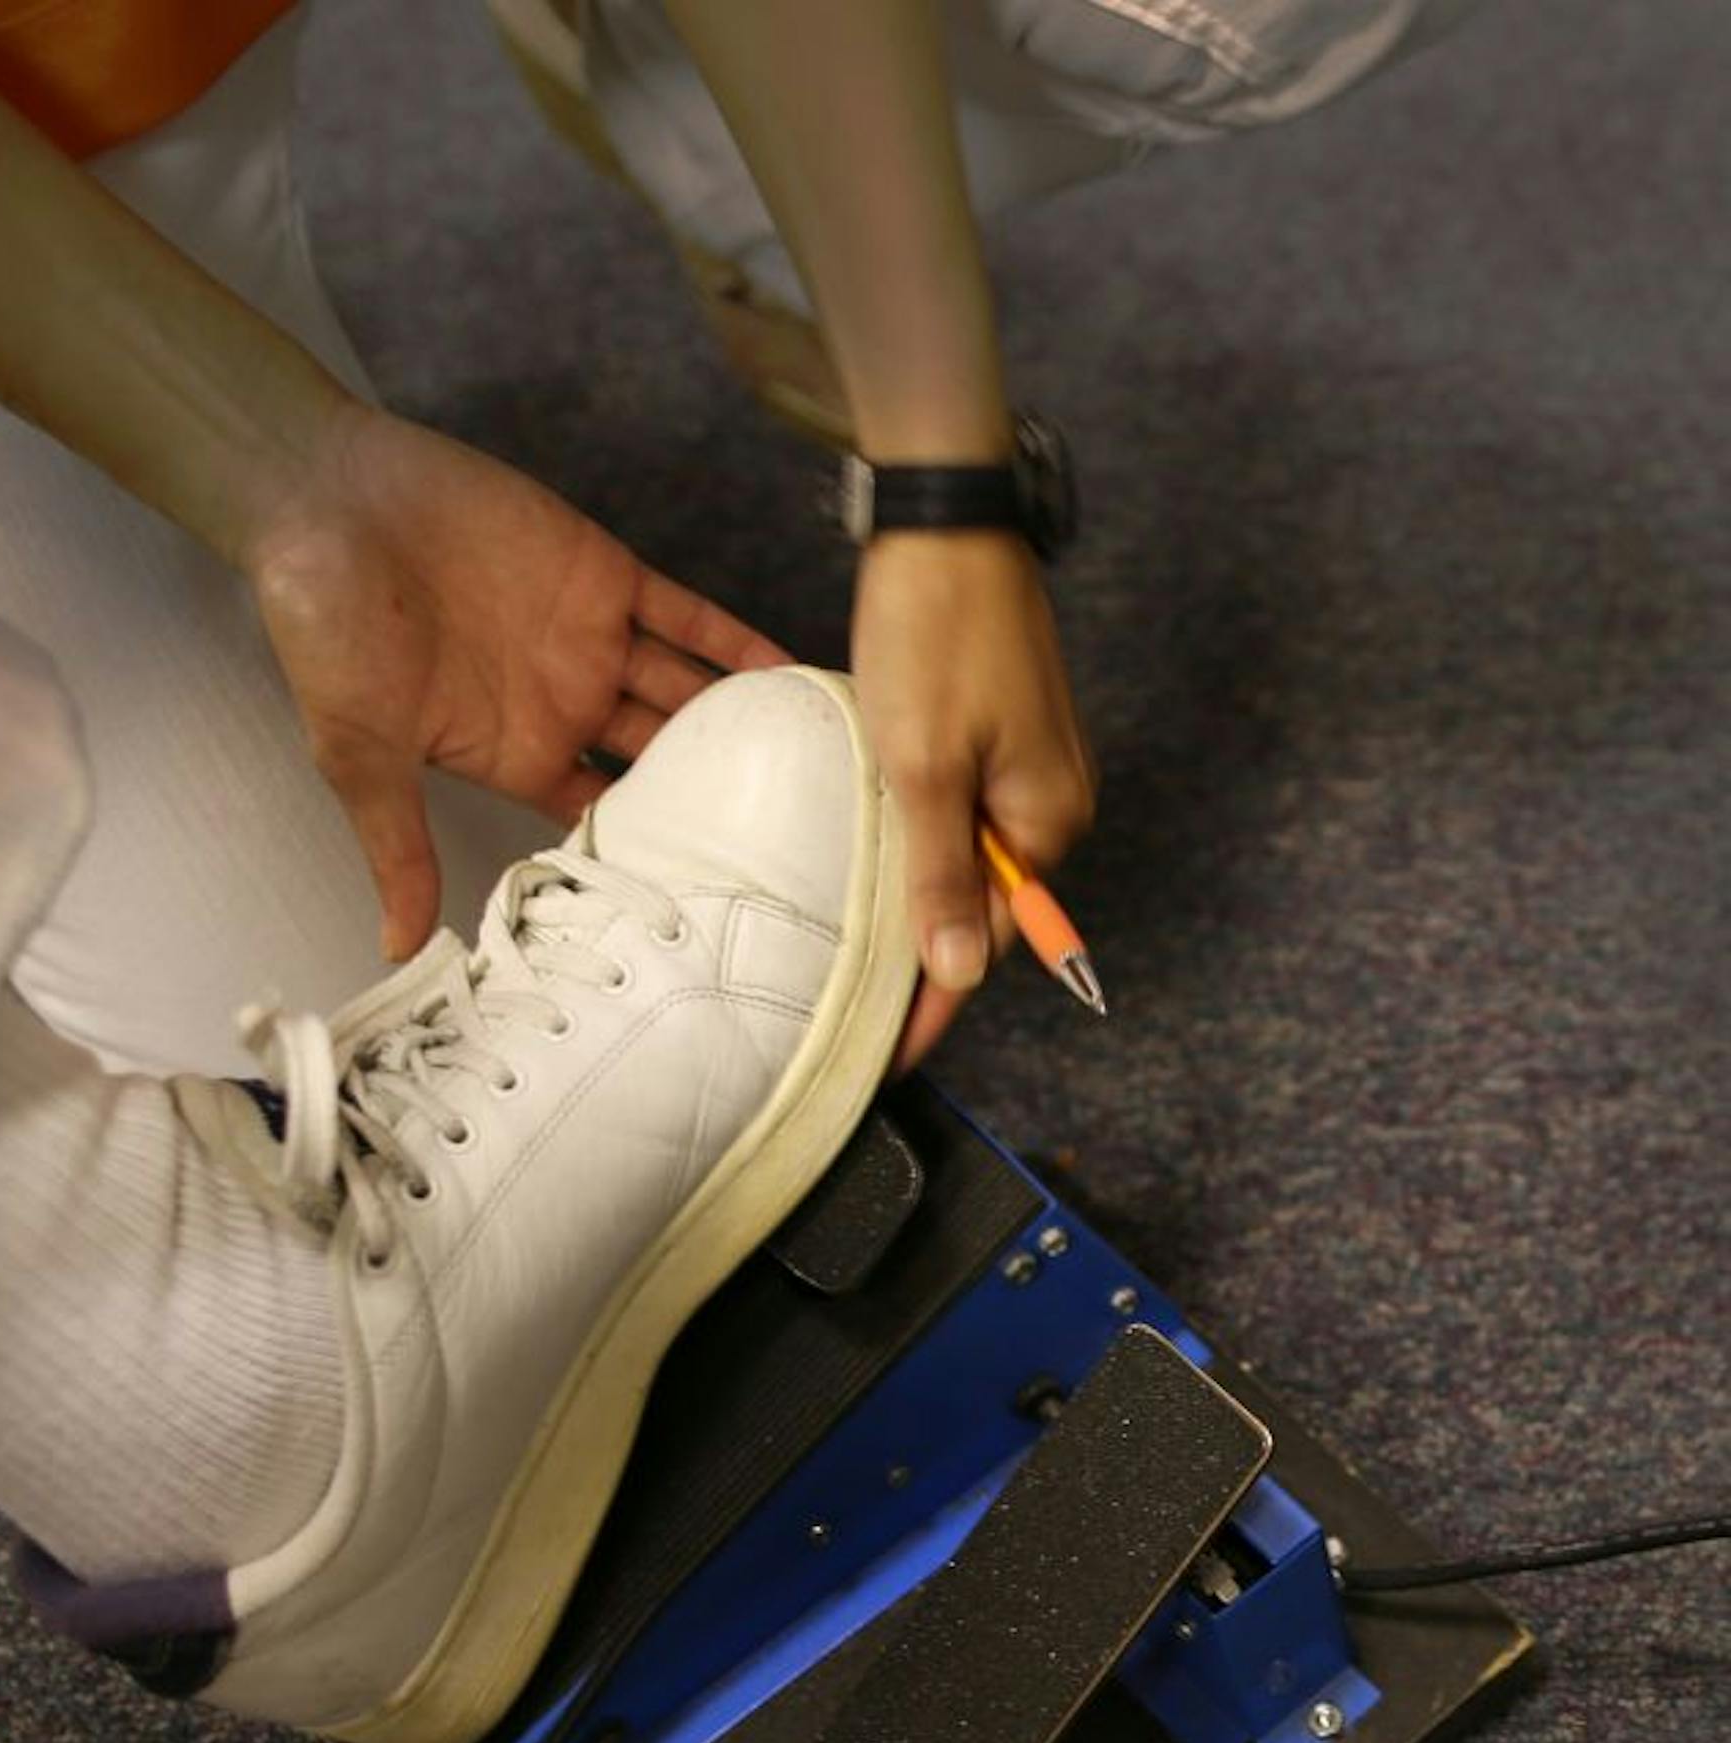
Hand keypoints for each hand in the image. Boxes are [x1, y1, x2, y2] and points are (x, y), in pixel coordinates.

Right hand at [246, 404, 790, 959]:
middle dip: (719, 797)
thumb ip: (396, 846)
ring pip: (686, 692)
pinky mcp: (602, 573)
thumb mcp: (358, 753)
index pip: (598, 820)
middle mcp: (561, 705)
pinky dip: (736, 642)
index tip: (711, 904)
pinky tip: (788, 673)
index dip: (650, 854)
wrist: (324, 500)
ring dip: (743, 723)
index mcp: (511, 757)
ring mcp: (587, 639)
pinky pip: (687, 615)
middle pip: (661, 762)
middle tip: (790, 848)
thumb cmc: (326, 628)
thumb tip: (397, 950)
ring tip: (811, 764)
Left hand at [849, 531, 1096, 1071]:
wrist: (948, 523)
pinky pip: (964, 819)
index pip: (989, 943)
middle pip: (983, 908)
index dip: (935, 1004)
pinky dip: (922, 846)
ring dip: (918, 900)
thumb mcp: (924, 766)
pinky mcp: (1003, 737)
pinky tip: (876, 868)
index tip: (887, 1058)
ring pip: (969, 863)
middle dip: (924, 957)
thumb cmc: (938, 634)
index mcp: (1046, 821)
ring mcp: (1032, 769)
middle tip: (849, 1019)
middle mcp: (1053, 804)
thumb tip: (957, 975)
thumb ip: (940, 874)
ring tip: (851, 959)